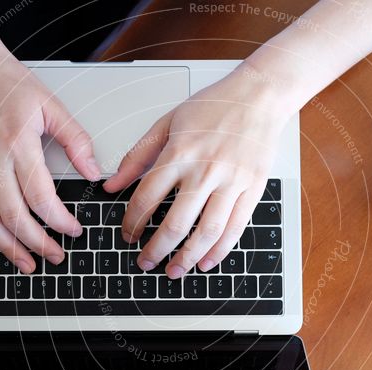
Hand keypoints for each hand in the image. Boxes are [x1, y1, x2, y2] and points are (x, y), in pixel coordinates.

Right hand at [0, 43, 99, 272]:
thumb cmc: (8, 83)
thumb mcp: (51, 106)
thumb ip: (76, 140)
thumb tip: (93, 172)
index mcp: (17, 145)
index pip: (41, 198)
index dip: (60, 221)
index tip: (74, 230)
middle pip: (15, 216)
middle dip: (38, 243)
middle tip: (56, 255)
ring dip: (7, 247)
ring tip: (27, 264)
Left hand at [103, 65, 292, 276]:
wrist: (259, 97)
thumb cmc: (214, 107)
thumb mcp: (167, 122)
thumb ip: (138, 156)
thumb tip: (112, 185)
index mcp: (180, 152)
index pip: (148, 196)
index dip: (133, 221)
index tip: (128, 234)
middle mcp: (206, 170)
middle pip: (176, 222)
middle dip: (156, 249)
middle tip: (145, 262)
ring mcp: (232, 182)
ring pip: (207, 231)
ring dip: (188, 257)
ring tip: (174, 270)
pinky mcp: (252, 189)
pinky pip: (235, 228)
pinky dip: (220, 250)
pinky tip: (205, 261)